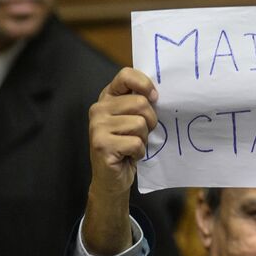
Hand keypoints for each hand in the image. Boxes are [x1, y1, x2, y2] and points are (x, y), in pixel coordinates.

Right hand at [84, 67, 156, 255]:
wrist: (112, 179)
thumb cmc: (127, 146)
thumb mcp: (133, 120)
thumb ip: (140, 103)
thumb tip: (158, 92)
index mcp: (107, 97)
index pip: (126, 75)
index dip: (145, 85)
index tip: (155, 98)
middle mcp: (98, 109)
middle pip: (140, 103)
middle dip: (150, 121)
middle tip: (142, 133)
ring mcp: (97, 127)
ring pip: (140, 124)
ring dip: (143, 139)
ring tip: (132, 145)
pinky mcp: (102, 145)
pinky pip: (136, 143)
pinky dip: (139, 152)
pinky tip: (129, 156)